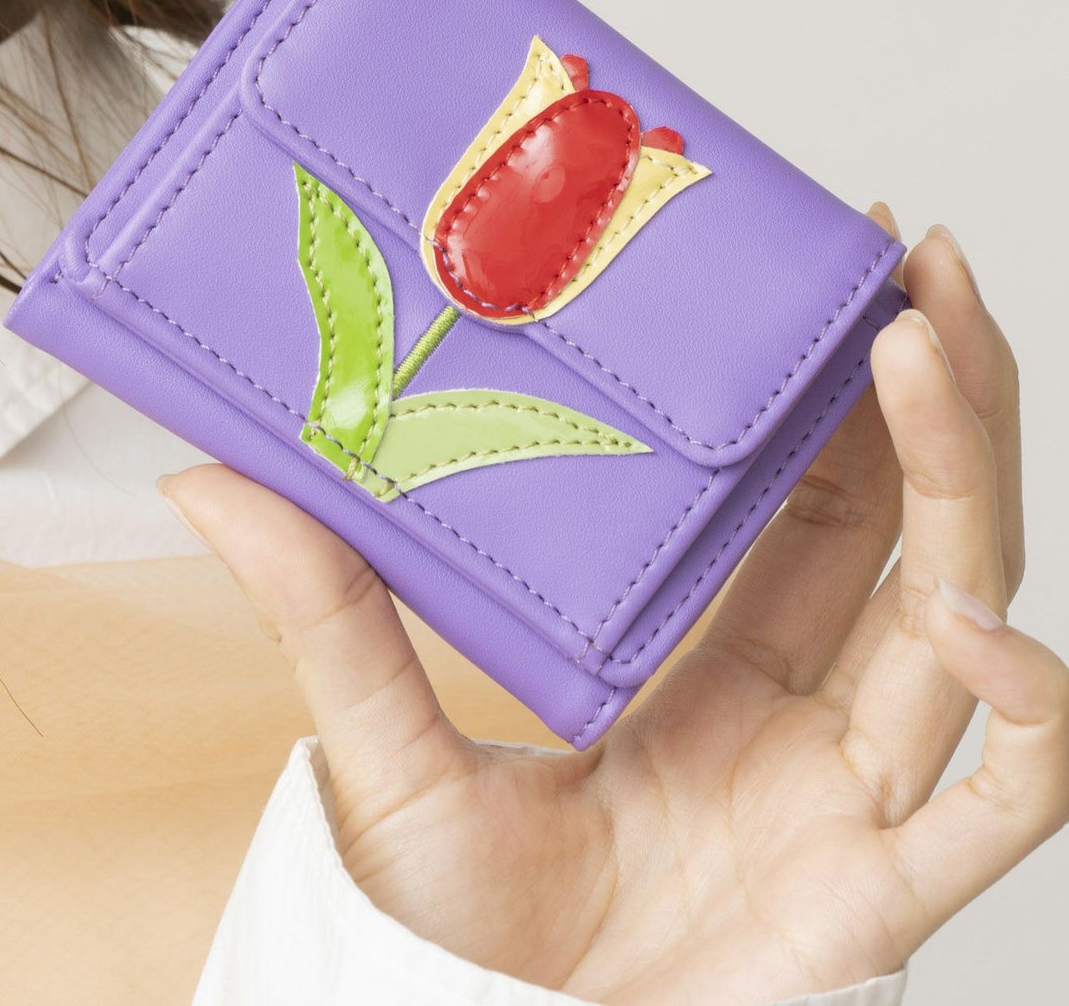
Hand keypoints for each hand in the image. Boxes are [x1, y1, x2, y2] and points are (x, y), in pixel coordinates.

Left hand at [161, 210, 1068, 1005]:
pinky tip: (968, 610)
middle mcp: (804, 713)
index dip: (839, 389)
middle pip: (908, 527)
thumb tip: (213, 477)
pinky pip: (1005, 794)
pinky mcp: (878, 896)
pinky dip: (1025, 703)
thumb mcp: (383, 746)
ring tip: (926, 353)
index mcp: (714, 665)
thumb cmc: (449, 938)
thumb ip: (329, 611)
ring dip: (967, 477)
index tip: (840, 268)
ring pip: (964, 610)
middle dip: (933, 391)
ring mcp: (854, 798)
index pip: (811, 499)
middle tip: (915, 262)